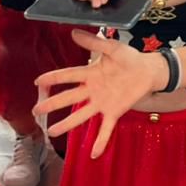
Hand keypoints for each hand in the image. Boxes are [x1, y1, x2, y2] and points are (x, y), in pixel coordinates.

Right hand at [33, 30, 161, 155]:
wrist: (149, 70)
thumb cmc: (129, 58)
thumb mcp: (112, 47)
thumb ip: (94, 42)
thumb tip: (73, 32)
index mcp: (90, 73)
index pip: (68, 76)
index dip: (53, 78)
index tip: (37, 82)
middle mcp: (92, 90)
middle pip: (69, 98)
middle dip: (52, 104)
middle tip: (36, 111)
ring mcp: (102, 103)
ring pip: (81, 115)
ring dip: (67, 124)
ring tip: (52, 132)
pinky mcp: (114, 112)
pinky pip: (105, 129)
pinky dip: (100, 142)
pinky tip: (93, 154)